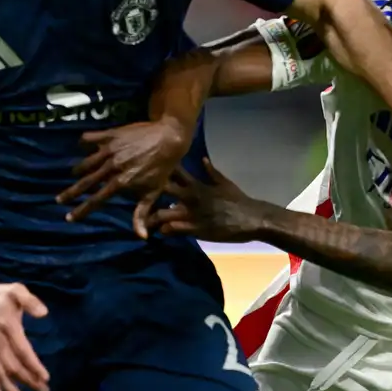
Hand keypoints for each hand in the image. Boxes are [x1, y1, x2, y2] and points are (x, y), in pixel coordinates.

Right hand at [58, 117, 194, 234]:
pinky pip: (91, 138)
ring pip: (87, 162)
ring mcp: (110, 150)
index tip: (69, 217)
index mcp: (120, 183)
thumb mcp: (153, 192)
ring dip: (79, 169)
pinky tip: (83, 145)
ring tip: (74, 174)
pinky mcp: (111, 135)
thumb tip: (141, 237)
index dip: (81, 210)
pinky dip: (85, 142)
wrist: (169, 138)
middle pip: (85, 182)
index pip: (96, 200)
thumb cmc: (163, 167)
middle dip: (71, 192)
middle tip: (58, 199)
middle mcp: (111, 167)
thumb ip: (141, 214)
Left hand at [151, 158, 266, 242]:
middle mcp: (191, 197)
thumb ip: (211, 172)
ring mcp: (191, 214)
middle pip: (161, 190)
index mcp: (197, 184)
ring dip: (152, 217)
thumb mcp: (225, 183)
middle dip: (147, 193)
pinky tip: (163, 231)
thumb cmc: (238, 200)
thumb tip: (203, 159)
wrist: (251, 219)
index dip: (159, 171)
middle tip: (140, 198)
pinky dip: (165, 230)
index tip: (150, 173)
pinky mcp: (195, 229)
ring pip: (162, 213)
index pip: (173, 172)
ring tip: (147, 221)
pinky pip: (172, 229)